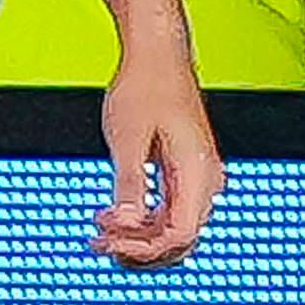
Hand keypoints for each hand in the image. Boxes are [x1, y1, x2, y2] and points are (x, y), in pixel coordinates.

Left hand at [95, 49, 220, 266]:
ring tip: (100, 232)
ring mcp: (197, 178)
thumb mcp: (128, 139)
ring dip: (138, 237)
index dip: (143, 249)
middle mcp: (205, 180)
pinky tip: (113, 217)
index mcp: (197, 172)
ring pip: (173, 230)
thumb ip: (129, 184)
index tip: (109, 243)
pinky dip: (142, 221)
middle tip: (98, 242)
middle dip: (138, 248)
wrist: (158, 55)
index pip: (179, 235)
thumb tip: (125, 224)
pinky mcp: (185, 174)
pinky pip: (168, 212)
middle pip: (180, 240)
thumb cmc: (145, 87)